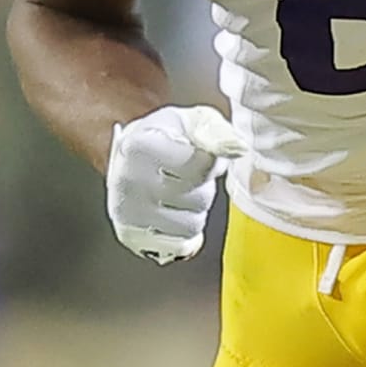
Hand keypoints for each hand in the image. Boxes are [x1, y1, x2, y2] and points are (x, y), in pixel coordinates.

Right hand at [105, 104, 247, 261]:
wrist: (129, 155)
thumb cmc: (167, 136)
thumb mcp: (194, 121)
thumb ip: (218, 132)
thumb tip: (238, 148)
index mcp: (141, 146)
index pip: (201, 167)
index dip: (209, 162)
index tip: (196, 153)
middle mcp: (128, 181)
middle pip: (199, 199)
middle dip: (201, 187)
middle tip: (184, 175)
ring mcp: (127, 212)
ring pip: (192, 225)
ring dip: (193, 211)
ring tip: (177, 193)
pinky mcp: (131, 236)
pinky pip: (179, 245)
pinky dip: (182, 233)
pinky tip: (170, 213)